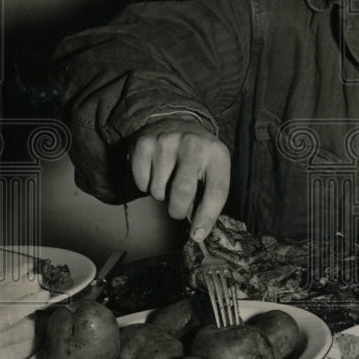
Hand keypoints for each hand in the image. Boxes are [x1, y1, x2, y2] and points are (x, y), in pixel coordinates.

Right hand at [130, 122, 230, 239]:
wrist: (174, 124)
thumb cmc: (198, 158)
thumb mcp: (212, 170)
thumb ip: (208, 198)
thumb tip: (198, 233)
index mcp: (217, 154)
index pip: (216, 191)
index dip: (207, 217)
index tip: (197, 234)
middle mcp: (193, 144)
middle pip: (182, 191)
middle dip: (177, 210)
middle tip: (177, 210)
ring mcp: (167, 141)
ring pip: (158, 190)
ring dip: (161, 195)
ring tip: (167, 180)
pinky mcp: (144, 143)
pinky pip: (141, 182)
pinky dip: (145, 186)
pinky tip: (154, 171)